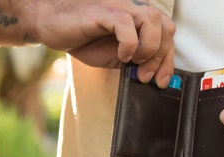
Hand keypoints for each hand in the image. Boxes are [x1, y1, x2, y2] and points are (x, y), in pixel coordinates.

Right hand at [0, 0, 174, 87]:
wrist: (53, 27)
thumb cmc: (86, 41)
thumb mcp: (119, 57)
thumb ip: (137, 62)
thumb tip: (155, 76)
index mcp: (140, 21)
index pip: (168, 35)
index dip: (169, 60)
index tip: (162, 81)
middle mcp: (134, 10)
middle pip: (166, 28)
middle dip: (161, 58)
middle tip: (145, 76)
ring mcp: (119, 8)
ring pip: (152, 20)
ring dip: (148, 48)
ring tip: (133, 62)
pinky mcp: (103, 12)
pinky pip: (125, 23)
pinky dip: (128, 44)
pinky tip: (121, 55)